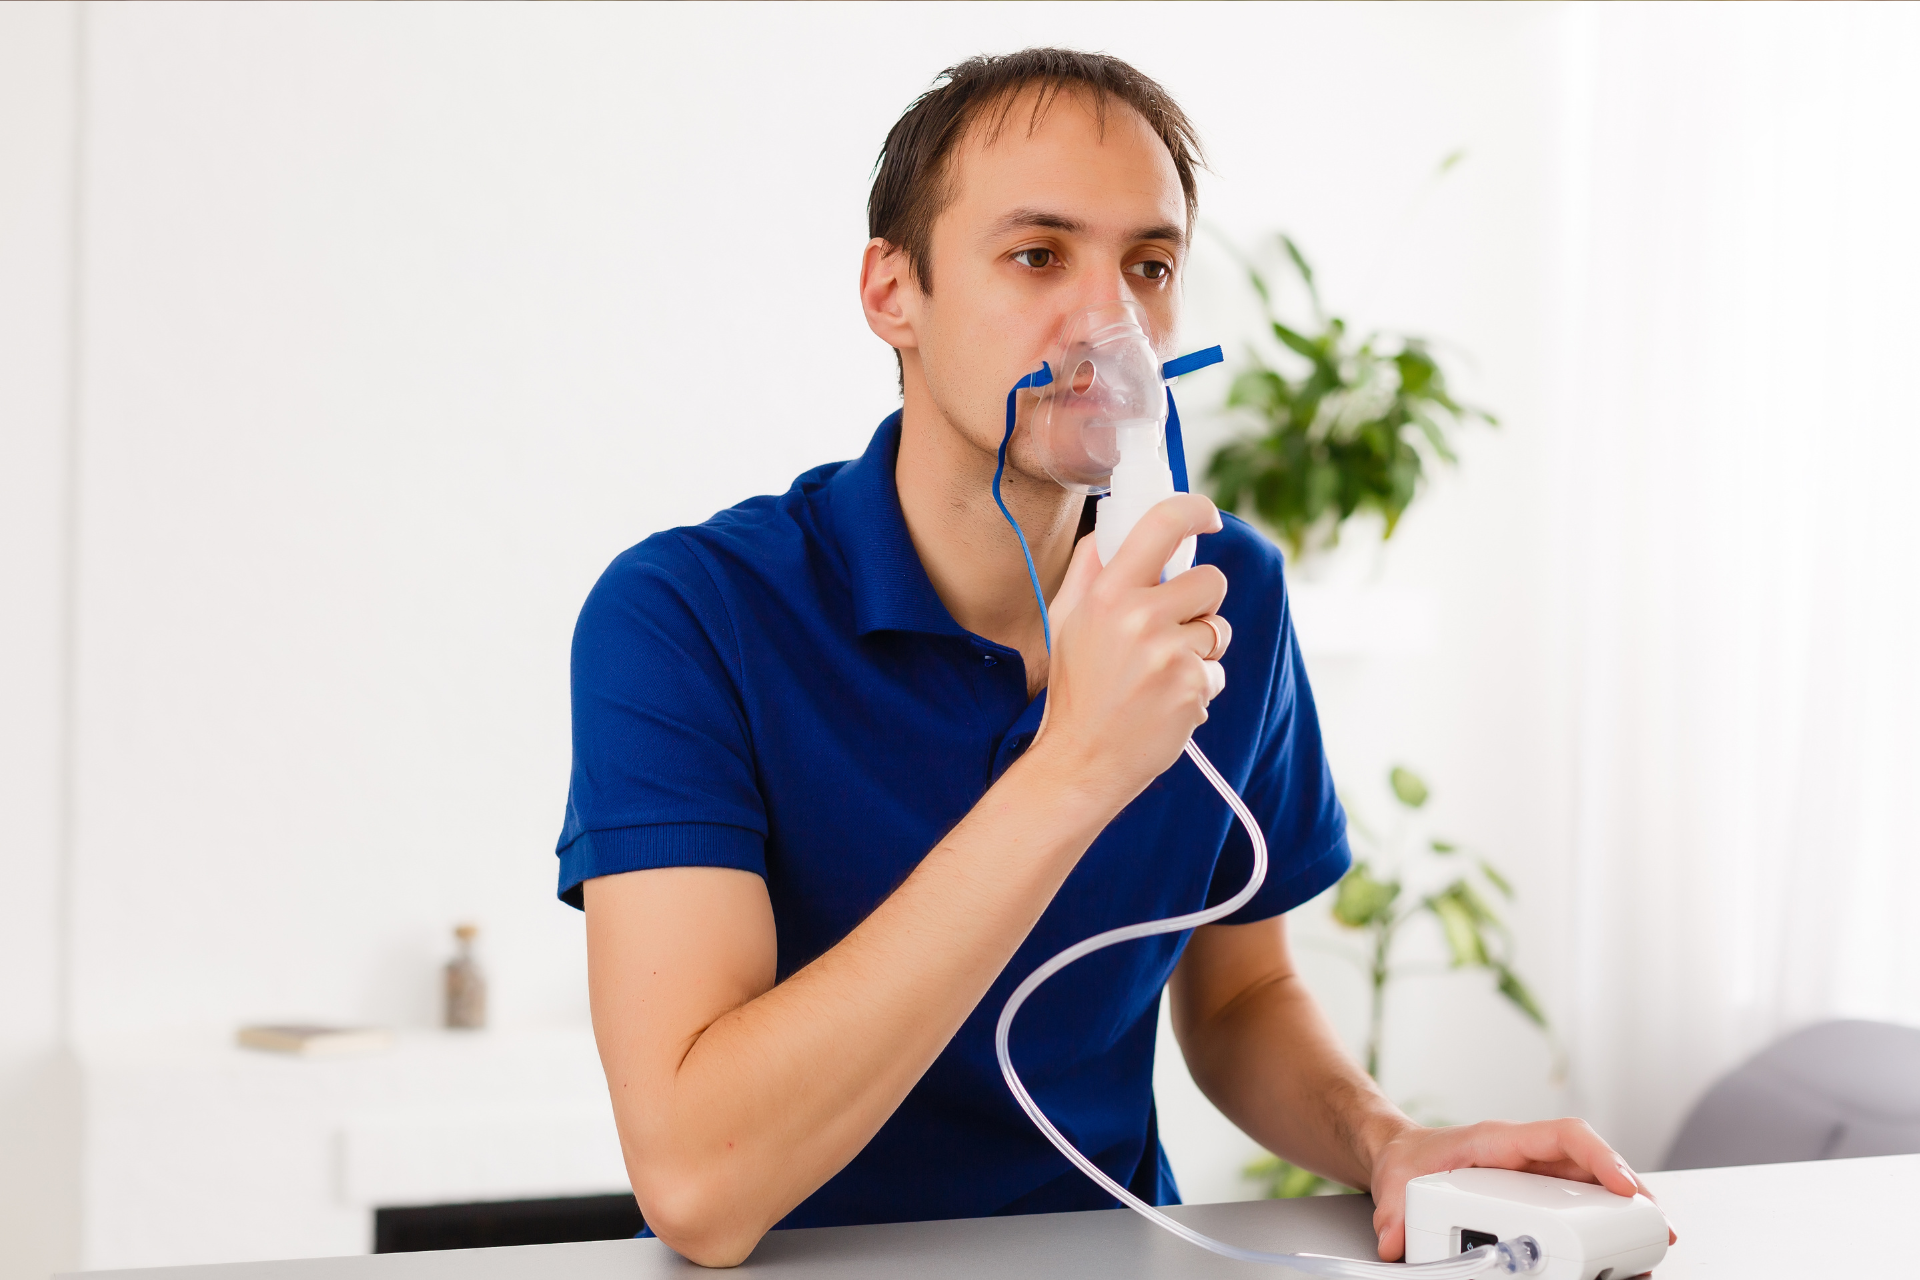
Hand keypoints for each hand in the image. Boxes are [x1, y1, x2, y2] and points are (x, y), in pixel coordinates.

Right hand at [1032, 493, 1228, 810]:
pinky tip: (1164, 701)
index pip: (1162, 525)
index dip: (1194, 509)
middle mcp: (1140, 618)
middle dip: (1199, 601)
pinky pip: (1216, 670)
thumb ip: (1089, 570)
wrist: (1082, 760)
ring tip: (1159, 674)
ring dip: (1200, 648)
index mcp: (1107, 594)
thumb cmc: (1075, 690)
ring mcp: (1171, 655)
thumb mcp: (1066, 621)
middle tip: (1168, 628)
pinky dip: (1197, 685)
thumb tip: (1111, 529)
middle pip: (1210, 580)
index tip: (1208, 516)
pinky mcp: (1194, 688)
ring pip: (1217, 629)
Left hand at [1366, 1118, 1676, 1260]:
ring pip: (1593, 1186)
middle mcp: (1527, 1156)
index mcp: (1500, 1141)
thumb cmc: (1409, 1160)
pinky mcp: (1538, 1198)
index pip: (1563, 1136)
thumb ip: (1394, 1211)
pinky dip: (1604, 1225)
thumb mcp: (1396, 1182)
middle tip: (1656, 1227)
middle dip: (1630, 1192)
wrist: (1403, 1157)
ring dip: (1624, 1212)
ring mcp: (1537, 1177)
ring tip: (1650, 1245)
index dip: (1599, 1158)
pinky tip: (1620, 1251)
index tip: (1623, 1186)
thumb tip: (1394, 1241)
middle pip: (1592, 1163)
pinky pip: (1581, 1206)